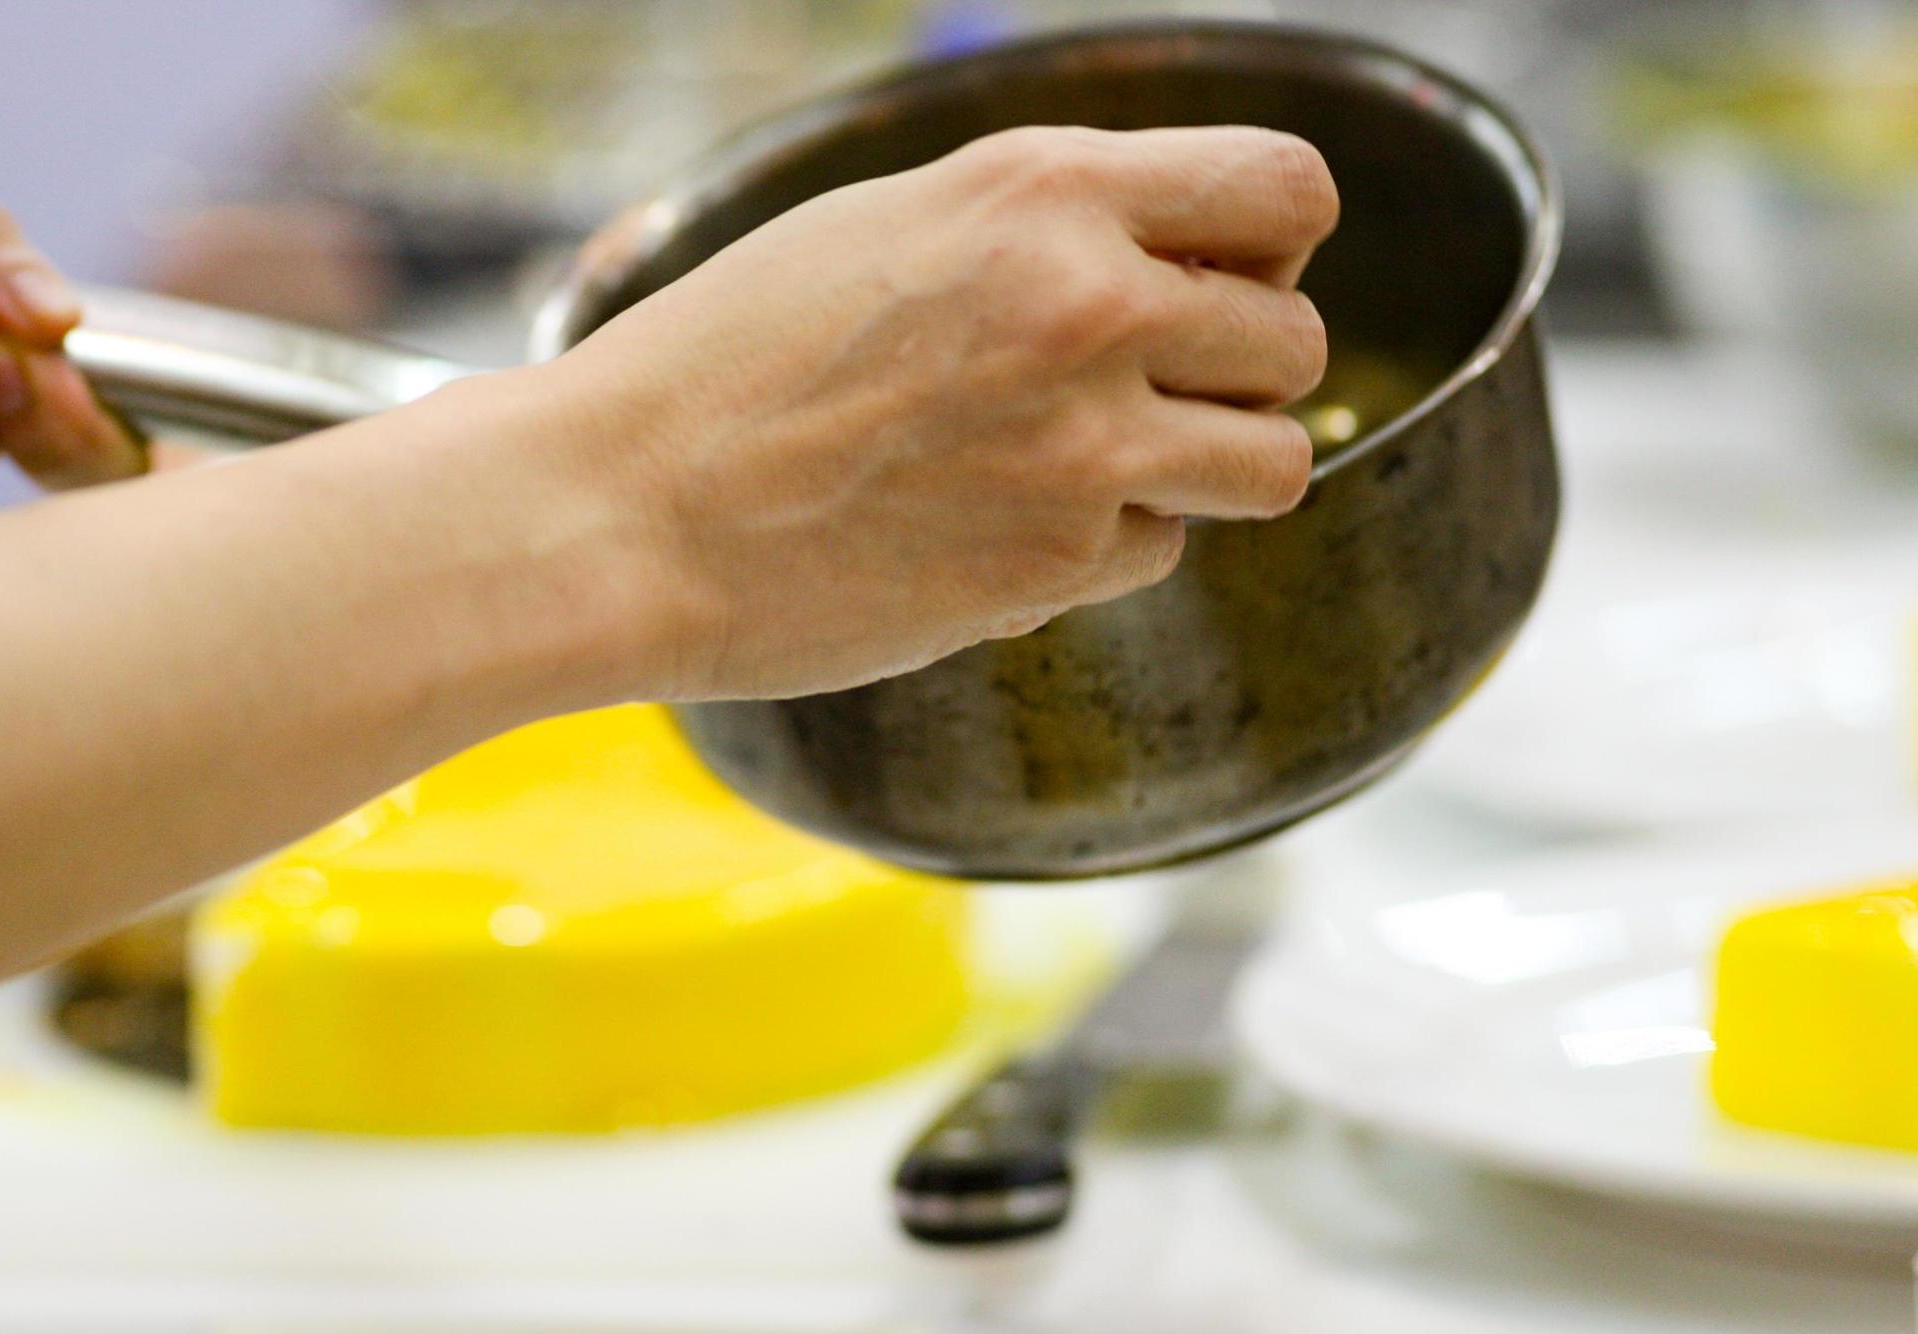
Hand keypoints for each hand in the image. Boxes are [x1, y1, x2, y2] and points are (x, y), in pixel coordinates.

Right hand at [551, 124, 1336, 700]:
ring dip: (1208, 471)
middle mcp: (1091, 304)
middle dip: (1235, 371)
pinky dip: (1102, 550)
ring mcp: (1087, 443)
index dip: (1271, 243)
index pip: (1287, 187)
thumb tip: (1166, 265)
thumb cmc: (725, 366)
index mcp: (1047, 190)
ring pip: (1270, 460)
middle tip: (1138, 395)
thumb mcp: (890, 228)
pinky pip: (1160, 552)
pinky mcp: (1060, 561)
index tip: (1219, 279)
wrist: (625, 513)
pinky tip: (996, 529)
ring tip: (1097, 471)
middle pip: (1292, 338)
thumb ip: (1040, 227)